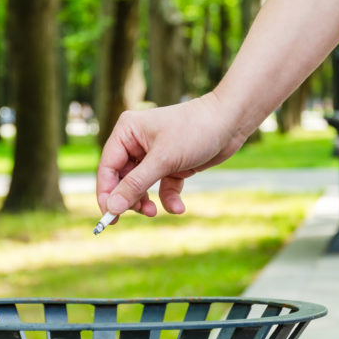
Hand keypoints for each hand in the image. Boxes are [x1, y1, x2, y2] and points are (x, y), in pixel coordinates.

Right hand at [96, 93, 244, 218]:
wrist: (231, 122)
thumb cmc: (195, 131)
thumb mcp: (163, 160)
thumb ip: (136, 185)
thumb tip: (112, 207)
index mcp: (127, 132)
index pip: (107, 168)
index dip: (107, 193)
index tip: (110, 216)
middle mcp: (136, 143)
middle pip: (122, 180)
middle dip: (130, 199)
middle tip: (139, 213)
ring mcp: (154, 155)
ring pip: (141, 186)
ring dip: (146, 201)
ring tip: (154, 212)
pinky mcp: (172, 165)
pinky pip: (162, 187)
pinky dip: (168, 199)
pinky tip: (178, 208)